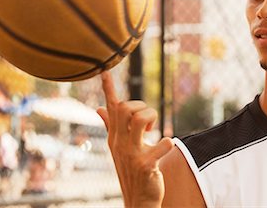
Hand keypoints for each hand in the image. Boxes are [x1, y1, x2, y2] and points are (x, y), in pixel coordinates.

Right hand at [97, 71, 173, 207]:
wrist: (138, 200)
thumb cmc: (131, 170)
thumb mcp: (119, 148)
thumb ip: (111, 127)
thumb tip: (99, 109)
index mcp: (114, 137)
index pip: (111, 108)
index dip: (109, 89)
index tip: (105, 71)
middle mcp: (120, 143)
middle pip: (126, 108)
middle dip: (142, 107)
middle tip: (148, 122)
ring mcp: (131, 154)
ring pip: (140, 119)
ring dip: (153, 119)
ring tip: (154, 132)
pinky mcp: (145, 165)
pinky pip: (161, 145)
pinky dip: (167, 142)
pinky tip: (167, 145)